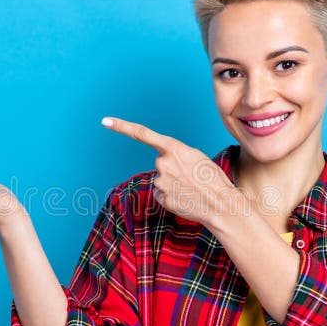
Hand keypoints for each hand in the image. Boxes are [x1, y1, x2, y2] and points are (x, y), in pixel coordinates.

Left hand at [101, 116, 236, 224]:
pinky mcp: (161, 198)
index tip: (105, 121)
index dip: (122, 127)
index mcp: (173, 148)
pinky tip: (186, 197)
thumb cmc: (212, 179)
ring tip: (192, 187)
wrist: (221, 204)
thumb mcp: (197, 156)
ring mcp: (161, 181)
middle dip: (173, 168)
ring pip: (161, 179)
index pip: (142, 134)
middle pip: (160, 163)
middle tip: (192, 175)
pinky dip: (172, 195)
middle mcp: (162, 163)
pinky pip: (162, 193)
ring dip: (174, 183)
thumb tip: (164, 163)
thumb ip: (177, 154)